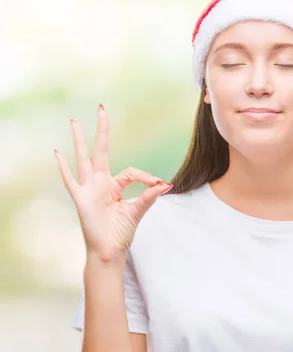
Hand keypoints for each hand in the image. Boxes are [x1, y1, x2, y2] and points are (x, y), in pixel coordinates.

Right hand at [54, 104, 172, 263]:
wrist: (110, 251)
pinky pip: (70, 180)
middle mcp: (101, 184)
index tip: (160, 184)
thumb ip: (149, 197)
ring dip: (79, 141)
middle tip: (101, 108)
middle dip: (102, 130)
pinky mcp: (81, 199)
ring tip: (75, 122)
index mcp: (115, 186)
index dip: (146, 177)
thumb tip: (167, 184)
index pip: (131, 172)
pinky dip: (64, 167)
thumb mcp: (137, 212)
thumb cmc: (121, 233)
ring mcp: (89, 189)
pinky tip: (57, 153)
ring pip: (83, 159)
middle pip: (101, 151)